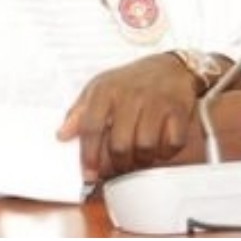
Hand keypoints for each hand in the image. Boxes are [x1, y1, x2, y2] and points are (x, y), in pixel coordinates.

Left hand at [56, 53, 197, 178]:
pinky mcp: (178, 111)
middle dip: (118, 164)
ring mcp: (156, 103)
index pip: (91, 127)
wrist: (171, 67)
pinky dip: (165, 153)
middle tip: (118, 167)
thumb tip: (62, 135)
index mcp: (106, 90)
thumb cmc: (131, 81)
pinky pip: (171, 144)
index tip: (88, 174)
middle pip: (120, 145)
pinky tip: (159, 147)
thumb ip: (79, 112)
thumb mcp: (99, 88)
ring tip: (138, 157)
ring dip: (141, 160)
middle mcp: (130, 96)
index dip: (88, 155)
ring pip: (145, 147)